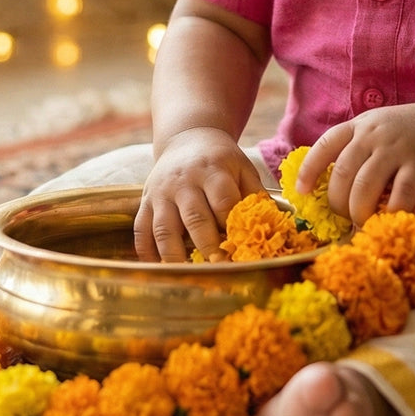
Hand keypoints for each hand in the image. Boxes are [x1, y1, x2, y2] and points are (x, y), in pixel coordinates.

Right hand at [134, 128, 262, 261]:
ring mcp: (161, 193)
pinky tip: (159, 269)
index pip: (223, 201)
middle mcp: (183, 182)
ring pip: (164, 229)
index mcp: (212, 171)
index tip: (241, 248)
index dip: (232, 226)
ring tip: (189, 276)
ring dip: (175, 256)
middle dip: (208, 246)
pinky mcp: (145, 202)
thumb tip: (273, 227)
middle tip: (220, 269)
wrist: (187, 138)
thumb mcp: (242, 168)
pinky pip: (141, 230)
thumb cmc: (220, 160)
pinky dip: (147, 253)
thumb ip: (255, 195)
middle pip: (194, 218)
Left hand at [294, 101, 414, 225]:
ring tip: (362, 223)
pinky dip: (390, 212)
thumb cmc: (406, 134)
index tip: (302, 193)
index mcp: (358, 126)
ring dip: (359, 211)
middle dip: (338, 202)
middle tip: (343, 217)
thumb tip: (325, 186)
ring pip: (366, 186)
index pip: (325, 145)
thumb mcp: (375, 129)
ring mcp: (398, 150)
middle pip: (343, 173)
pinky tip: (389, 220)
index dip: (309, 170)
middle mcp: (374, 135)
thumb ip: (353, 149)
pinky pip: (401, 195)